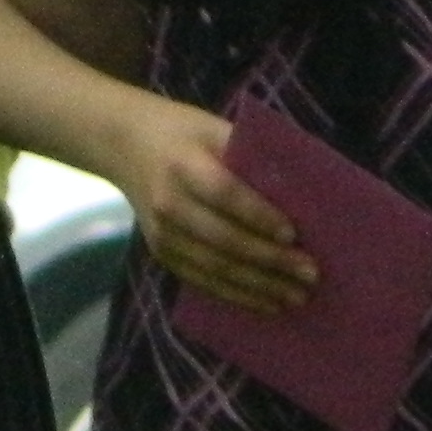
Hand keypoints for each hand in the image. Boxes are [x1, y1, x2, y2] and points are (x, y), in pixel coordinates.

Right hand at [100, 96, 314, 315]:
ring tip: (295, 296)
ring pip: (215, 268)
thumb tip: (302, 190)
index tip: (293, 234)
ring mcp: (162, 234)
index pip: (225, 195)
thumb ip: (249, 155)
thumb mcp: (212, 127)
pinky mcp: (161, 253)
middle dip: (270, 260)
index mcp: (183, 165)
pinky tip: (265, 303)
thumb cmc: (181, 132)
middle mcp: (169, 203)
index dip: (259, 216)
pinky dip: (236, 295)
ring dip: (258, 286)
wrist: (121, 145)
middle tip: (309, 273)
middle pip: (223, 239)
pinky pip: (202, 280)